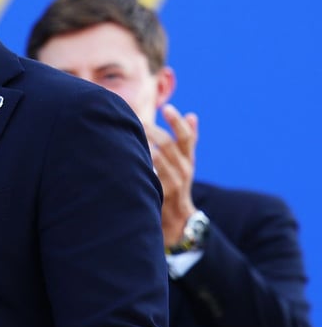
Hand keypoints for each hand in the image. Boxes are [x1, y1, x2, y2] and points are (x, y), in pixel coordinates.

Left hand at [143, 104, 198, 245]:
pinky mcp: (164, 193)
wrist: (179, 219)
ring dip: (147, 145)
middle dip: (154, 130)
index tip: (166, 107)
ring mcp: (175, 181)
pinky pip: (154, 175)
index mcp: (188, 158)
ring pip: (160, 157)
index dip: (178, 122)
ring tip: (134, 134)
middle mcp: (184, 168)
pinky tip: (135, 156)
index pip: (187, 137)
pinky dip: (146, 165)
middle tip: (139, 120)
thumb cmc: (177, 183)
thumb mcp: (185, 162)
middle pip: (170, 144)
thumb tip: (191, 115)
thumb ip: (188, 140)